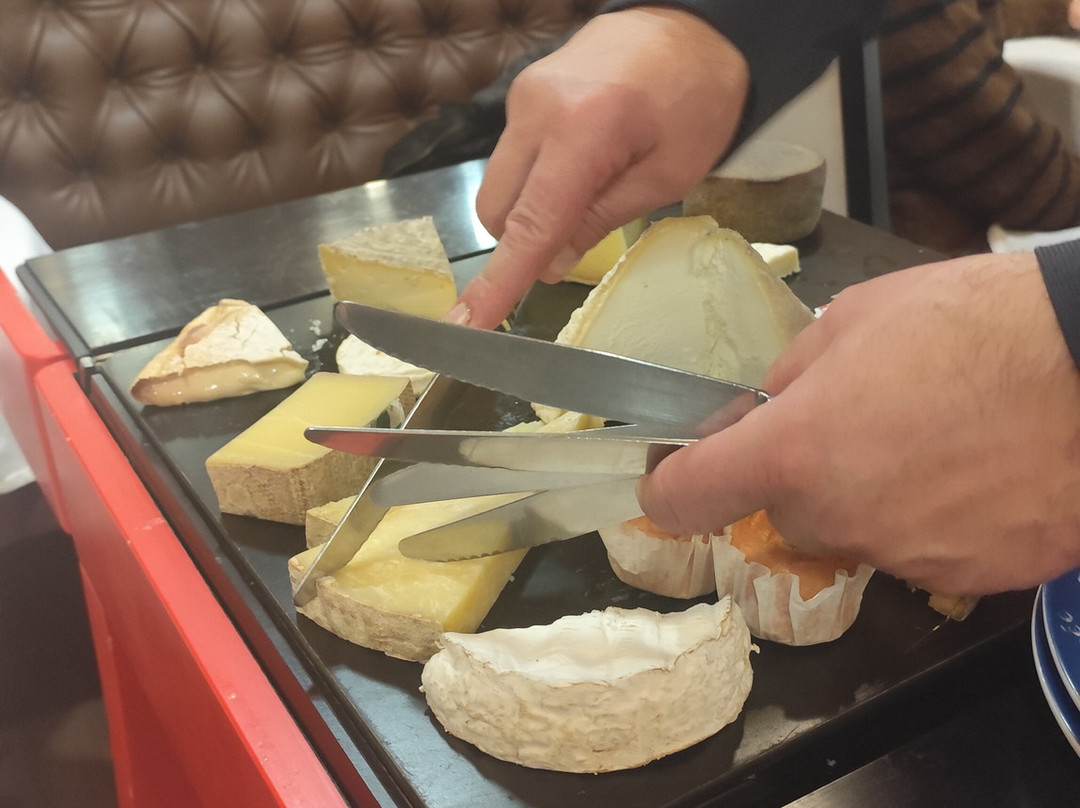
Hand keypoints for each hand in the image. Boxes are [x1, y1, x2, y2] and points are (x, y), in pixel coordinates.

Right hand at [447, 7, 749, 328]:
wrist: (693, 26)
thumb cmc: (698, 101)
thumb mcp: (666, 176)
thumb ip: (600, 221)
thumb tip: (550, 265)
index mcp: (583, 132)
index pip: (529, 225)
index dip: (500, 281)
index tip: (468, 321)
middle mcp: (537, 110)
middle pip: (496, 209)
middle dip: (521, 242)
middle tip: (573, 243)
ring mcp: (523, 97)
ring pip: (498, 185)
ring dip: (528, 209)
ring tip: (587, 190)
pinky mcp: (522, 93)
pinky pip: (511, 157)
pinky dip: (533, 180)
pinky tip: (576, 166)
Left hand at [638, 252, 1079, 594]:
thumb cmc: (976, 325)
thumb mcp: (853, 319)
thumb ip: (790, 375)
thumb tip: (762, 408)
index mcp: (793, 452)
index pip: (685, 498)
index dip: (669, 484)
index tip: (674, 471)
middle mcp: (837, 519)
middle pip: (783, 511)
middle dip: (801, 473)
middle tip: (855, 419)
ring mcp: (902, 556)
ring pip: (854, 530)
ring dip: (870, 494)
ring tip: (931, 435)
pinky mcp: (964, 577)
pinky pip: (917, 549)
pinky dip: (928, 518)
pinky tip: (971, 469)